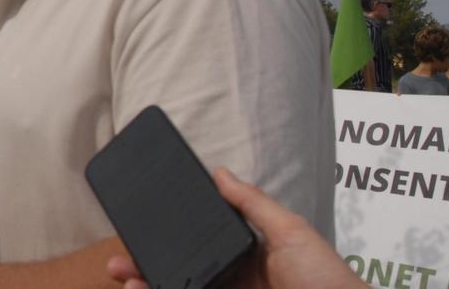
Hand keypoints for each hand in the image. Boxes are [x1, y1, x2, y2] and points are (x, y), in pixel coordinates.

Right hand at [105, 168, 362, 288]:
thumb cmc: (329, 282)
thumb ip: (253, 204)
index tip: (141, 228)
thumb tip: (220, 171)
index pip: (198, 246)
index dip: (168, 239)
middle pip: (180, 272)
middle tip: (119, 259)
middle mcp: (234, 283)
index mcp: (247, 259)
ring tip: (124, 278)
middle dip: (145, 265)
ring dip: (146, 284)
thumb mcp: (292, 232)